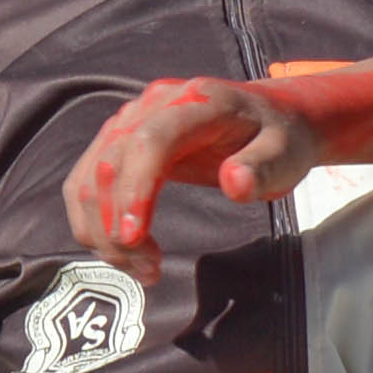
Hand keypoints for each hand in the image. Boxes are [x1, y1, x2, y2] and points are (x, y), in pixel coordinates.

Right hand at [62, 76, 339, 272]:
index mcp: (197, 100)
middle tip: (148, 271)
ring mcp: (130, 119)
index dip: (134, 189)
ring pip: (90, 175)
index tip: (133, 239)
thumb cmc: (278, 140)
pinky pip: (86, 180)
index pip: (149, 141)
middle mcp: (153, 103)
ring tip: (140, 268)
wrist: (268, 117)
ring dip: (100, 229)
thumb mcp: (286, 155)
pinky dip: (93, 220)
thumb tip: (235, 183)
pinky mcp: (118, 139)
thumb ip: (263, 168)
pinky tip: (123, 249)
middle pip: (111, 162)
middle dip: (116, 225)